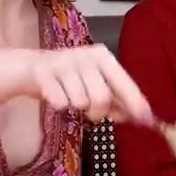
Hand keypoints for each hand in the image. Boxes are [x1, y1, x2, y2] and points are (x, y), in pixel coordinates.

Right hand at [26, 45, 152, 123]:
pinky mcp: (43, 73)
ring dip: (76, 107)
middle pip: (102, 97)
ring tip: (70, 97)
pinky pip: (59, 103)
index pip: (124, 82)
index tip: (145, 120)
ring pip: (80, 102)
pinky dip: (59, 105)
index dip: (134, 102)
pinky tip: (55, 94)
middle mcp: (86, 55)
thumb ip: (117, 99)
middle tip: (90, 112)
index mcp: (103, 57)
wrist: (30, 68)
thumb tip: (138, 116)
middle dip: (98, 112)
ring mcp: (64, 62)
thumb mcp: (95, 85)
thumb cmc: (69, 78)